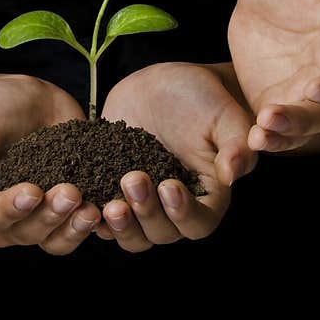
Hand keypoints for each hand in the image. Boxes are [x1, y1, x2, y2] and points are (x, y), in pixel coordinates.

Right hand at [0, 75, 100, 254]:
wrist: (26, 99)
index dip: (11, 209)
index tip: (32, 191)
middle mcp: (6, 220)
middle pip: (26, 233)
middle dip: (49, 216)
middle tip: (70, 192)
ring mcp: (40, 217)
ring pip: (55, 240)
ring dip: (73, 228)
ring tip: (92, 208)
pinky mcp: (68, 209)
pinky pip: (80, 228)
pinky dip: (95, 223)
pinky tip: (109, 208)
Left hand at [99, 62, 256, 251]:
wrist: (165, 84)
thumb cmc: (204, 99)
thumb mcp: (225, 116)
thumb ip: (235, 145)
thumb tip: (232, 174)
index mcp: (207, 196)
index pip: (200, 223)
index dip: (183, 214)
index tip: (168, 186)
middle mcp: (174, 208)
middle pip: (162, 234)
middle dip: (146, 213)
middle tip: (132, 179)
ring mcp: (143, 202)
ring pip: (132, 235)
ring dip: (120, 226)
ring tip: (109, 204)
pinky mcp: (112, 189)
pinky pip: (102, 217)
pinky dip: (92, 215)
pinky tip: (84, 201)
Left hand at [228, 0, 319, 151]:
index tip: (316, 88)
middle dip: (302, 120)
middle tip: (272, 117)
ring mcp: (300, 95)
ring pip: (301, 129)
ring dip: (282, 137)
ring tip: (257, 137)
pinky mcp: (273, 102)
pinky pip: (274, 129)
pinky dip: (265, 138)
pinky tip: (247, 142)